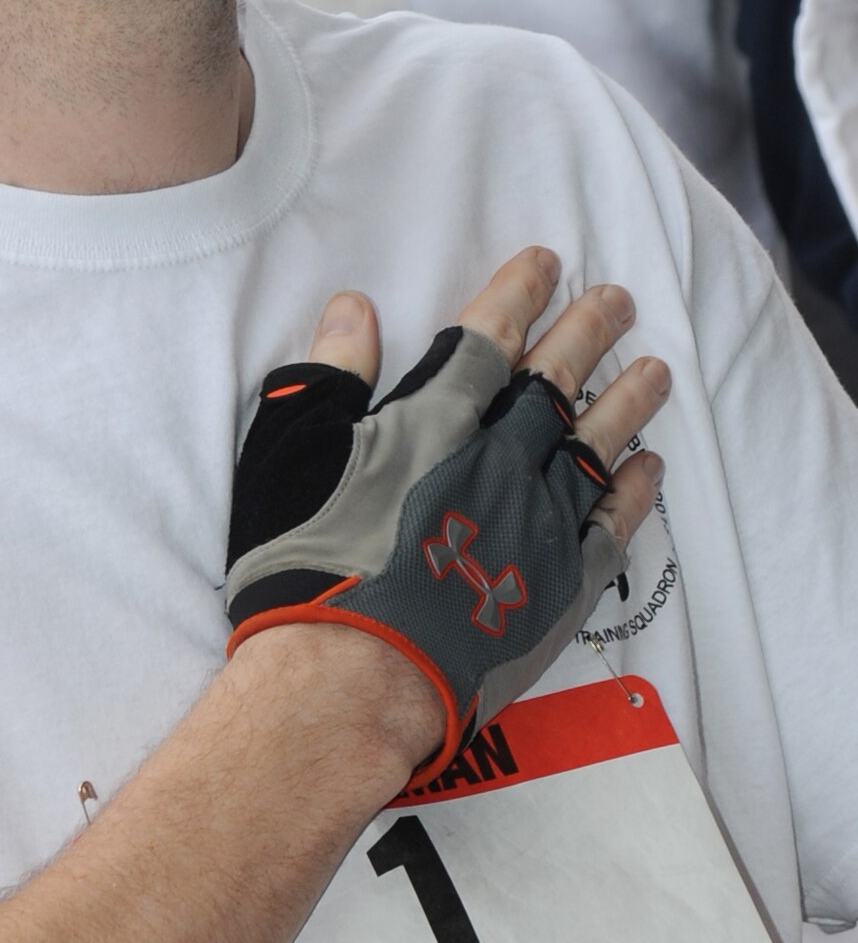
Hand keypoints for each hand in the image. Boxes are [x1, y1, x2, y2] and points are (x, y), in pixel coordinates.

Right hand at [225, 248, 669, 781]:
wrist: (346, 681)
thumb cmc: (305, 560)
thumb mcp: (288, 450)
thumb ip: (328, 374)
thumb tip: (355, 309)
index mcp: (435, 416)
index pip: (489, 335)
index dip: (519, 291)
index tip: (548, 261)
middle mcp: (500, 456)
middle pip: (557, 378)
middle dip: (588, 330)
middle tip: (618, 298)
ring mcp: (538, 523)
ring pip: (596, 444)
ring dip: (627, 401)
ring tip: (654, 370)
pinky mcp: (558, 589)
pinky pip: (611, 527)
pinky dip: (632, 492)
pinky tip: (646, 467)